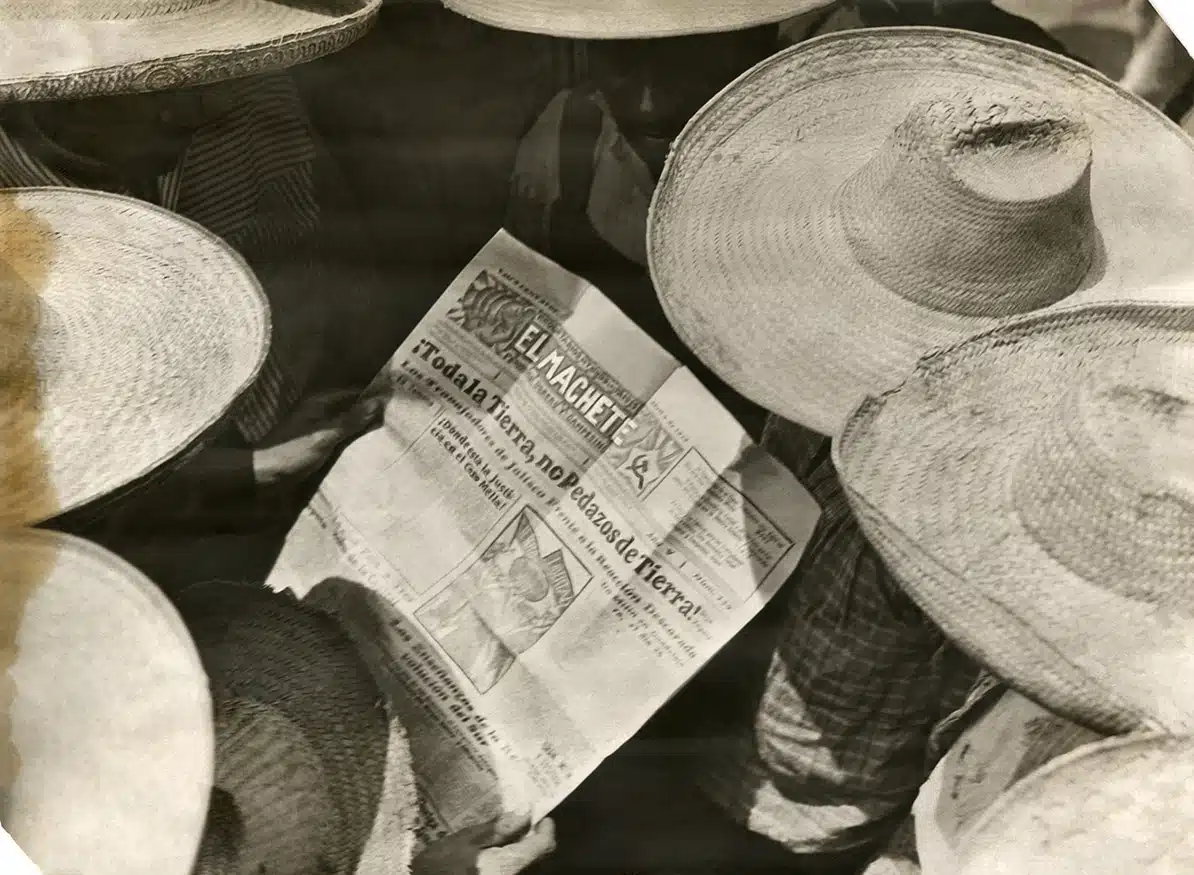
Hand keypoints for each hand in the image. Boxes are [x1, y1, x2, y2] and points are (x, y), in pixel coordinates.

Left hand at [252, 385, 388, 488]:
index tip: (395, 400)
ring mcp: (316, 426)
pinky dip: (352, 437)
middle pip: (350, 406)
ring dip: (362, 425)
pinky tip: (365, 445)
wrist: (264, 475)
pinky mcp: (315, 442)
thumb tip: (378, 402)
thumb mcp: (325, 436)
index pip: (353, 393)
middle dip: (370, 411)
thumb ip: (351, 420)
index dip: (373, 395)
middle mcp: (318, 410)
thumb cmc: (293, 453)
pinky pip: (340, 435)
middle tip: (396, 417)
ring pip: (346, 421)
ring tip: (387, 431)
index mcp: (319, 403)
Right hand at [414, 812, 555, 874]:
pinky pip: (512, 872)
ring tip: (506, 833)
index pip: (544, 847)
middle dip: (533, 839)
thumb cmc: (438, 867)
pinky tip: (494, 851)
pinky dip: (509, 860)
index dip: (546, 829)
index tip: (541, 816)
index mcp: (509, 866)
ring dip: (521, 850)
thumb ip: (497, 830)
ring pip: (525, 866)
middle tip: (522, 820)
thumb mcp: (464, 842)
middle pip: (537, 859)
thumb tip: (524, 814)